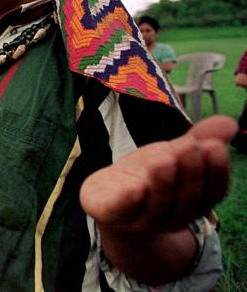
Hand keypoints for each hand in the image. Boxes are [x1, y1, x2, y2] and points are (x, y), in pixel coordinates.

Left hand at [80, 115, 236, 233]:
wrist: (109, 197)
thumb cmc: (148, 175)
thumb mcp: (173, 153)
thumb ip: (198, 139)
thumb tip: (230, 122)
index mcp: (194, 201)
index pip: (213, 192)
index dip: (216, 172)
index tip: (215, 146)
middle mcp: (173, 216)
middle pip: (187, 199)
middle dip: (190, 173)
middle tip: (189, 147)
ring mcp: (142, 219)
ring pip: (158, 206)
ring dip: (162, 183)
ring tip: (163, 159)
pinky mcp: (111, 214)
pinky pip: (121, 211)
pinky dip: (126, 201)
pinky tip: (131, 188)